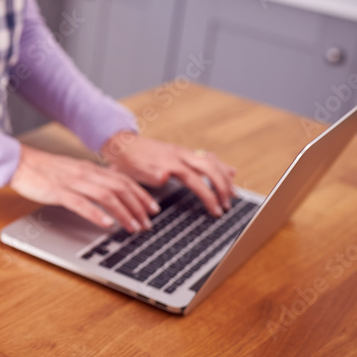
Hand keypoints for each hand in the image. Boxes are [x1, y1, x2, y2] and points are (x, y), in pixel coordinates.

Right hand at [9, 144, 160, 232]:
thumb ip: (91, 181)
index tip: (153, 209)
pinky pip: (81, 203)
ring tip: (133, 228)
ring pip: (106, 196)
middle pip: (120, 188)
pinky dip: (96, 214)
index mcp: (90, 168)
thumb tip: (110, 194)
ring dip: (123, 213)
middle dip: (138, 207)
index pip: (123, 180)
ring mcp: (72, 182)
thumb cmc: (45, 170)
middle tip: (148, 223)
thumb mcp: (74, 172)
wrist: (20, 162)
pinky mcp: (58, 191)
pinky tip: (106, 224)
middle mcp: (85, 173)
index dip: (141, 194)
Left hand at [100, 131, 236, 216]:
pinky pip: (207, 157)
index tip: (216, 211)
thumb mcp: (134, 170)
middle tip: (227, 206)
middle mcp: (181, 155)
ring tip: (233, 193)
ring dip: (225, 177)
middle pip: (211, 169)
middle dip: (223, 188)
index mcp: (170, 162)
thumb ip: (149, 174)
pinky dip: (221, 166)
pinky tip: (231, 172)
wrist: (122, 144)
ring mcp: (183, 152)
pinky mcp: (183, 152)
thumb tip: (164, 176)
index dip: (209, 197)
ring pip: (212, 161)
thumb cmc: (127, 161)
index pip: (197, 181)